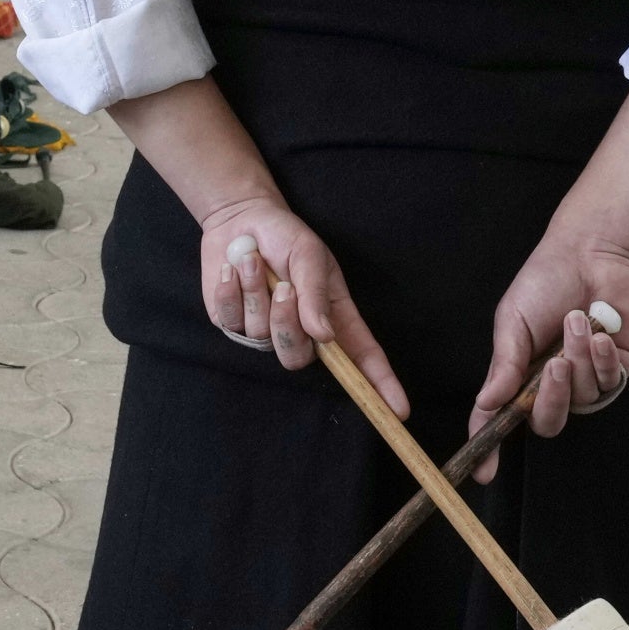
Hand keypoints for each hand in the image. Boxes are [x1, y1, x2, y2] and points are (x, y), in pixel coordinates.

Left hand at [191, 189, 405, 414]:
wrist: (240, 219)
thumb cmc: (285, 235)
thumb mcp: (309, 254)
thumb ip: (316, 293)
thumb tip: (324, 335)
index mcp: (332, 315)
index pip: (362, 357)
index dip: (380, 384)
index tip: (399, 410)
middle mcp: (301, 330)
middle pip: (298, 358)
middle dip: (287, 323)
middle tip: (284, 285)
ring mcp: (265, 330)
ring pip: (261, 336)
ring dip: (256, 292)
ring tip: (252, 261)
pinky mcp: (232, 323)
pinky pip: (230, 321)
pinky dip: (230, 291)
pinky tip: (232, 270)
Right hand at [472, 227, 628, 467]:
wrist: (590, 254)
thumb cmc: (544, 283)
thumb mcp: (512, 321)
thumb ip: (503, 364)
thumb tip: (486, 403)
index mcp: (521, 376)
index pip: (503, 419)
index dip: (492, 447)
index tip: (483, 471)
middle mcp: (553, 384)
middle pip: (548, 422)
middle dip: (551, 397)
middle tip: (553, 363)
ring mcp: (587, 380)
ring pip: (582, 398)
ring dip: (580, 358)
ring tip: (578, 319)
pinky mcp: (618, 370)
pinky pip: (610, 383)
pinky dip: (602, 358)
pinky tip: (602, 330)